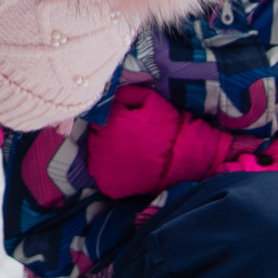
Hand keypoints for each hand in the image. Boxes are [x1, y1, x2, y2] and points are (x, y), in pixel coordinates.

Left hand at [81, 87, 239, 197]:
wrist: (183, 157)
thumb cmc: (167, 126)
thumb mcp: (150, 99)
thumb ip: (126, 92)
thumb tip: (110, 92)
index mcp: (108, 122)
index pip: (97, 116)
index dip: (109, 118)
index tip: (121, 122)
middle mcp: (99, 144)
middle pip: (94, 136)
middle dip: (105, 134)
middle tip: (124, 137)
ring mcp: (102, 167)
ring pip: (94, 155)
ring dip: (104, 152)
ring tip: (125, 152)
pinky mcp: (108, 185)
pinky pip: (100, 175)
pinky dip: (108, 171)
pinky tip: (124, 167)